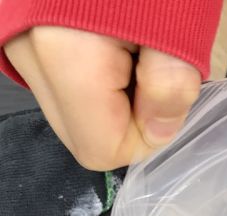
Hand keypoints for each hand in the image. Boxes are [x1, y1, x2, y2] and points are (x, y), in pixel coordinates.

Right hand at [5, 26, 200, 170]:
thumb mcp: (181, 27)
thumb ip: (170, 88)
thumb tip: (156, 135)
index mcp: (64, 57)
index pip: (102, 151)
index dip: (142, 138)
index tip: (163, 99)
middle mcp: (28, 54)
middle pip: (83, 135)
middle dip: (126, 119)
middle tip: (149, 69)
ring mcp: (18, 44)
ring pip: (73, 111)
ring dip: (111, 99)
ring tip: (132, 50)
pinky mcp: (23, 34)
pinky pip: (63, 84)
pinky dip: (94, 78)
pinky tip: (112, 44)